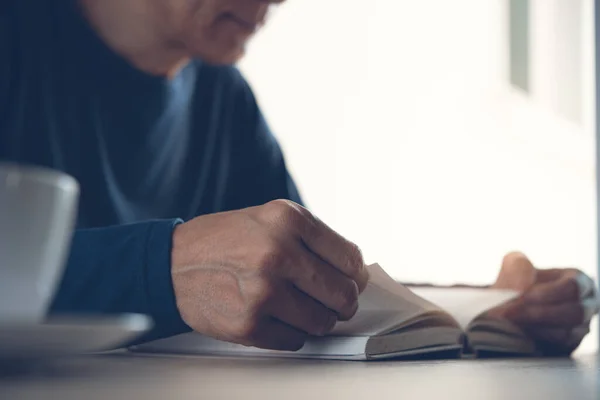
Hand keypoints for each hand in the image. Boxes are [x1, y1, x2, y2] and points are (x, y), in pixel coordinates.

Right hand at [170, 200, 368, 350]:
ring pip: (322, 323)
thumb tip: (353, 272)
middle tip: (329, 301)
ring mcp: (264, 291)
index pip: (351, 259)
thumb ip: (312, 239)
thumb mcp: (270, 218)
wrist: (173, 264)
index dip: (355, 276)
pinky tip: (272, 315)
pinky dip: (290, 333)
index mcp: (288, 220)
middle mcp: (279, 253)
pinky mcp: (250, 324)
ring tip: (294, 306)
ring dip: (315, 319)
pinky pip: (295, 341)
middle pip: (343, 295)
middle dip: (341, 303)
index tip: (350, 281)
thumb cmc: (224, 241)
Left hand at [489, 252, 598, 355]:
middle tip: (510, 312)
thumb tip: (523, 284)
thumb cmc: (517, 282)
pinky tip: (520, 331)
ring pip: (567, 332)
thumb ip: (518, 266)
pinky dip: (537, 338)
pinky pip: (559, 346)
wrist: (509, 306)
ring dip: (535, 326)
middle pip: (573, 312)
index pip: (572, 287)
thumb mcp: (514, 265)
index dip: (546, 293)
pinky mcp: (571, 345)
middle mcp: (586, 304)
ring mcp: (581, 326)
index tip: (522, 296)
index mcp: (579, 280)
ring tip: (511, 320)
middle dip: (538, 313)